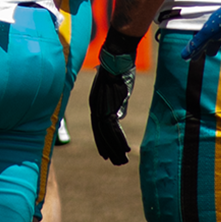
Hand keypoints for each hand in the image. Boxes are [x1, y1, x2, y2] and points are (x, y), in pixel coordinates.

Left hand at [88, 33, 139, 165]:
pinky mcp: (108, 107)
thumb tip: (118, 117)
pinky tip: (126, 149)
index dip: (101, 141)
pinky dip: (120, 140)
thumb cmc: (117, 71)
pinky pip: (114, 128)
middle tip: (115, 162)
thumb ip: (116, 105)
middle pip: (100, 134)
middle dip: (108, 149)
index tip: (106, 153)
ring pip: (107, 135)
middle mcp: (95, 108)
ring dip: (115, 149)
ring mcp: (101, 108)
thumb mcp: (115, 91)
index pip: (97, 128)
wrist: (115, 59)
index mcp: (95, 104)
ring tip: (122, 160)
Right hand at [181, 0, 220, 59]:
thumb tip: (183, 56)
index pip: (199, 43)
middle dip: (210, 48)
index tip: (192, 59)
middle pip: (212, 41)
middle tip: (209, 55)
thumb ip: (197, 44)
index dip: (196, 51)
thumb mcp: (208, 33)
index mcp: (208, 29)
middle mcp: (217, 29)